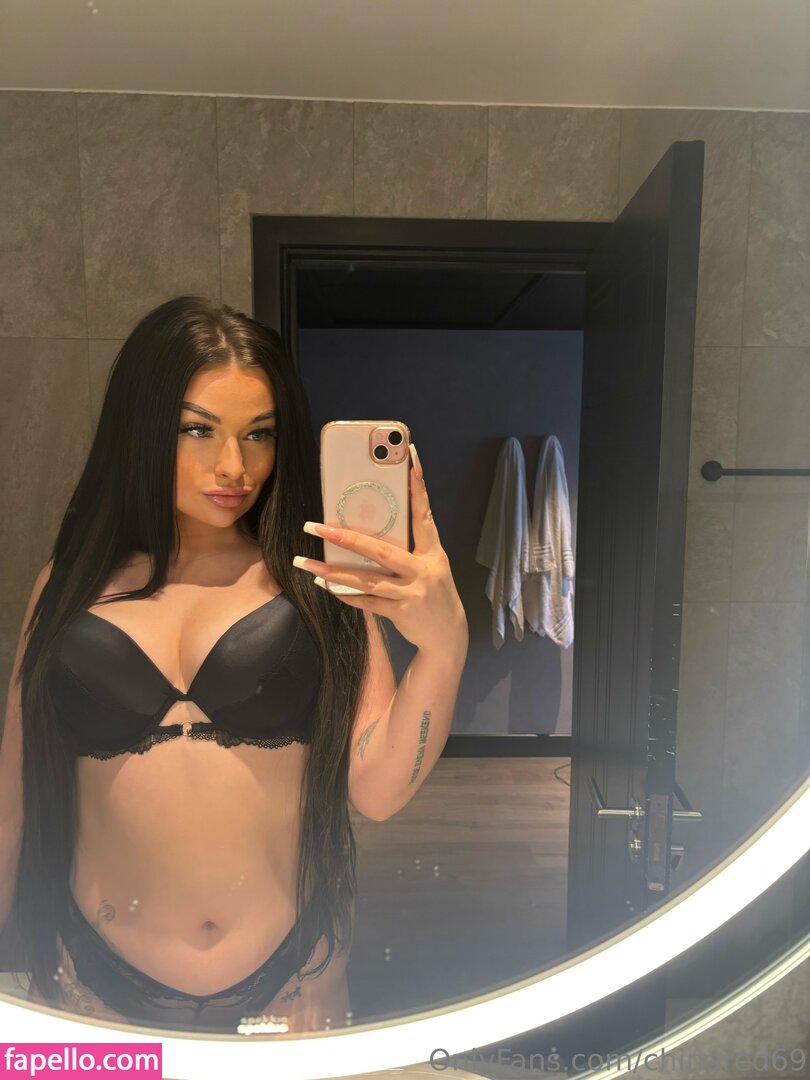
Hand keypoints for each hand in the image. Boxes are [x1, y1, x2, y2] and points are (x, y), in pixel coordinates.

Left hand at [292, 445, 468, 657]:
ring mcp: (412, 592)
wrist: (448, 635)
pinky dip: (345, 594)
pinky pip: (367, 602)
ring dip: (333, 572)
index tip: (410, 461)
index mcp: (433, 552)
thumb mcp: (431, 567)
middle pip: (380, 549)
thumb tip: (369, 533)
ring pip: (366, 579)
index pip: (424, 515)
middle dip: (346, 538)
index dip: (418, 489)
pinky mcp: (401, 612)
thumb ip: (409, 550)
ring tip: (306, 564)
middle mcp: (423, 569)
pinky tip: (325, 586)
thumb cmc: (434, 593)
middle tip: (316, 528)